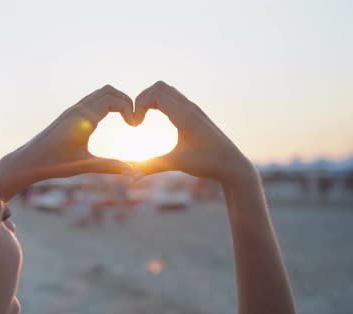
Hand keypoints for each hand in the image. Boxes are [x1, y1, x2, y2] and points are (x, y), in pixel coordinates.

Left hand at [0, 85, 135, 199]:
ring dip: (116, 101)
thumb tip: (131, 172)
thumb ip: (108, 166)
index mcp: (82, 119)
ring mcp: (73, 110)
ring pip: (99, 93)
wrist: (29, 160)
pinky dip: (106, 104)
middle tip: (133, 120)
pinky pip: (92, 100)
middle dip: (126, 101)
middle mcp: (77, 110)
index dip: (128, 107)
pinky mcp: (70, 114)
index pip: (111, 99)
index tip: (134, 125)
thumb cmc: (53, 163)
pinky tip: (110, 120)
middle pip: (108, 91)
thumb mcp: (83, 165)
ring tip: (126, 119)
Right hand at [134, 81, 255, 184]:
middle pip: (159, 86)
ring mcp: (193, 109)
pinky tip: (155, 119)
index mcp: (185, 115)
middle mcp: (189, 107)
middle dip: (142, 99)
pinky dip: (159, 103)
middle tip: (136, 119)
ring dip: (150, 99)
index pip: (155, 94)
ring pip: (166, 90)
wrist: (232, 164)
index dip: (138, 105)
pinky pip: (173, 98)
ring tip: (142, 118)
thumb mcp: (177, 163)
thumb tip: (129, 178)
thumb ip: (151, 167)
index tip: (135, 125)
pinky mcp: (194, 114)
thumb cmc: (207, 164)